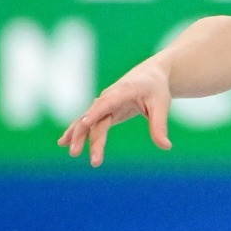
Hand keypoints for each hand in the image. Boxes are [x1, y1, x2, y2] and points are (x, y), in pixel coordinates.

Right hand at [56, 61, 173, 167]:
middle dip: (87, 136)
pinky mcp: (104, 111)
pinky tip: (64, 143)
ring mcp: (103, 104)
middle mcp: (108, 97)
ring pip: (87, 121)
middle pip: (94, 118)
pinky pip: (88, 122)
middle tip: (83, 155)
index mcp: (123, 91)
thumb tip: (166, 147)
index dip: (95, 113)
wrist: (151, 75)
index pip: (106, 103)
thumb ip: (160, 126)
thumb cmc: (156, 88)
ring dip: (77, 135)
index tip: (84, 123)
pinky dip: (76, 132)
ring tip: (71, 152)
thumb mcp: (161, 105)